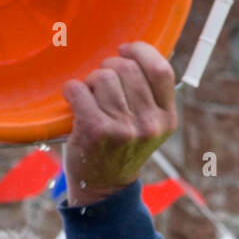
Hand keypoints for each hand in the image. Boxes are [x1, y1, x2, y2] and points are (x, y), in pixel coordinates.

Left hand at [61, 42, 176, 206]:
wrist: (104, 187)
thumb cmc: (122, 147)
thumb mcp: (148, 125)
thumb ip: (148, 94)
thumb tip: (132, 51)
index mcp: (166, 119)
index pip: (161, 69)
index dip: (140, 51)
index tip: (125, 51)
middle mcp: (150, 125)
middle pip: (126, 68)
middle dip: (108, 69)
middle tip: (102, 87)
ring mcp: (124, 129)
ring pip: (103, 77)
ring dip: (90, 82)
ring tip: (91, 100)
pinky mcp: (97, 131)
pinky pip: (79, 88)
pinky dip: (72, 91)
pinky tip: (75, 104)